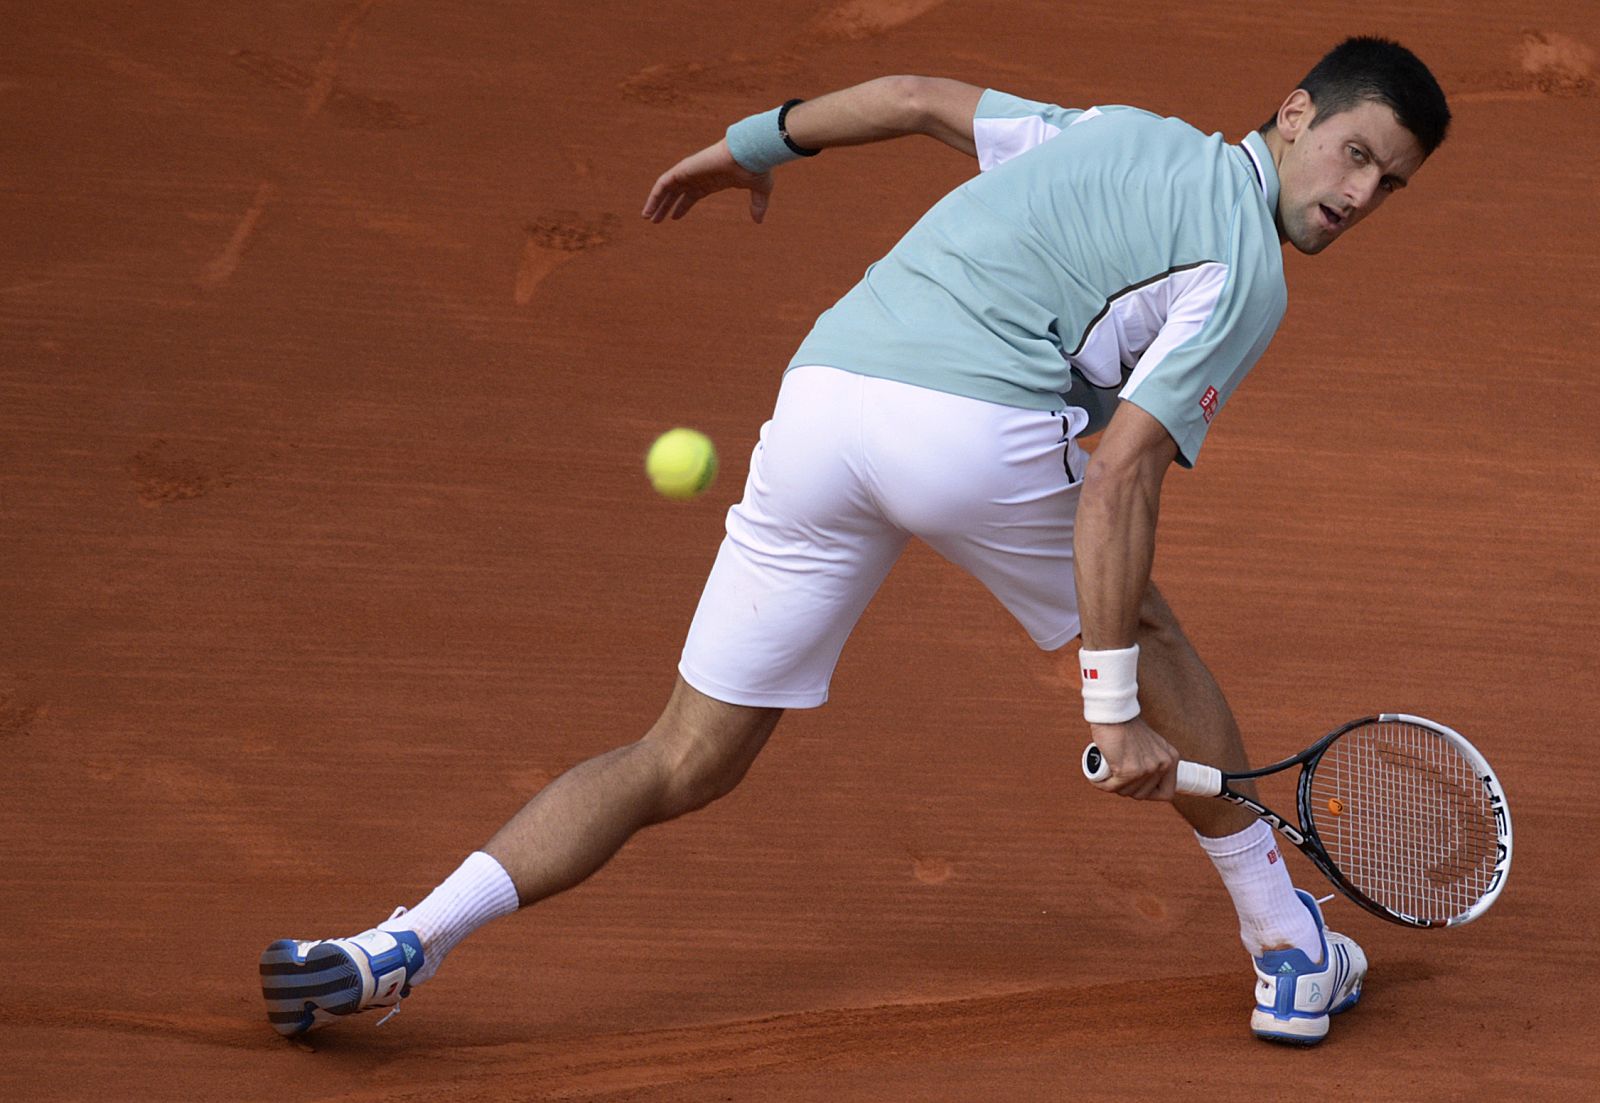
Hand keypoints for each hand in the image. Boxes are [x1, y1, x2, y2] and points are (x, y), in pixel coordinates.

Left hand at [642, 139, 774, 223]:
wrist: (749, 154)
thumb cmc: (755, 168)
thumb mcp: (759, 190)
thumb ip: (758, 205)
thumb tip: (759, 222)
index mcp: (711, 181)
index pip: (691, 195)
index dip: (682, 206)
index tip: (673, 217)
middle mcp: (698, 177)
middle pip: (675, 194)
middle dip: (665, 207)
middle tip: (655, 220)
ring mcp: (689, 172)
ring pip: (666, 189)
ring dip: (656, 203)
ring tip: (647, 217)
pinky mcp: (683, 169)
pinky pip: (663, 183)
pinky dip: (654, 195)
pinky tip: (649, 207)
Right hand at [1086, 717, 1178, 800]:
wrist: (1113, 713)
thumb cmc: (1126, 726)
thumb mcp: (1149, 744)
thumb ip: (1152, 759)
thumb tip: (1145, 783)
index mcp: (1171, 758)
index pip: (1167, 793)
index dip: (1149, 794)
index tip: (1135, 787)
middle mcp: (1163, 765)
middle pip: (1142, 795)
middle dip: (1126, 789)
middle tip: (1115, 776)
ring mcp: (1147, 769)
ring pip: (1126, 792)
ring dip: (1113, 786)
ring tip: (1106, 773)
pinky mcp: (1128, 770)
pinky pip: (1112, 787)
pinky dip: (1102, 784)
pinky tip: (1097, 778)